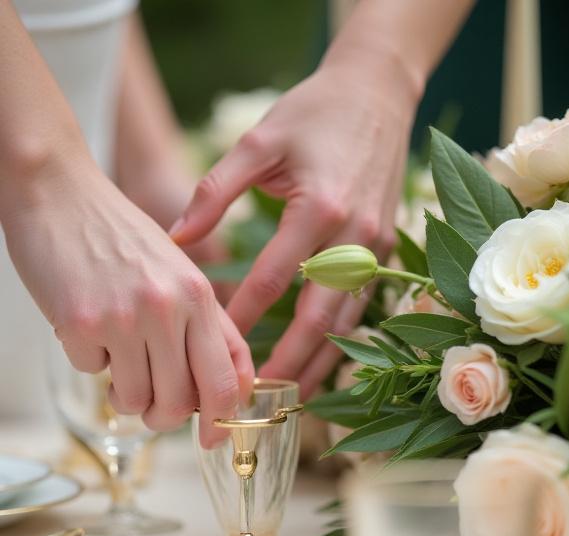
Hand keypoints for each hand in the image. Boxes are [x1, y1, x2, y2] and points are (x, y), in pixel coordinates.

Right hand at [2, 158, 253, 447]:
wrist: (57, 190)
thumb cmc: (120, 236)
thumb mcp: (179, 272)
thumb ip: (207, 326)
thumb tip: (230, 386)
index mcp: (200, 296)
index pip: (226, 378)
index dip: (222, 421)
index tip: (213, 440)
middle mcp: (169, 308)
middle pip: (181, 403)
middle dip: (165, 417)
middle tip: (152, 407)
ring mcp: (125, 317)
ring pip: (137, 401)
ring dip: (125, 395)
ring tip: (118, 360)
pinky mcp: (82, 323)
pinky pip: (93, 374)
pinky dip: (89, 360)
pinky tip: (86, 323)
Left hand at [171, 61, 415, 397]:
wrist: (377, 94)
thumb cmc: (313, 113)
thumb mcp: (258, 141)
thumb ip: (215, 191)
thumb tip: (174, 239)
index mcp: (317, 209)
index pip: (272, 281)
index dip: (241, 319)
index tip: (214, 346)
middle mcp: (352, 237)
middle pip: (318, 319)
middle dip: (287, 363)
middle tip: (257, 398)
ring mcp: (374, 248)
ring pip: (347, 323)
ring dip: (320, 363)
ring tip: (291, 398)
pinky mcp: (384, 251)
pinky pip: (363, 308)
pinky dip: (341, 341)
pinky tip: (322, 362)